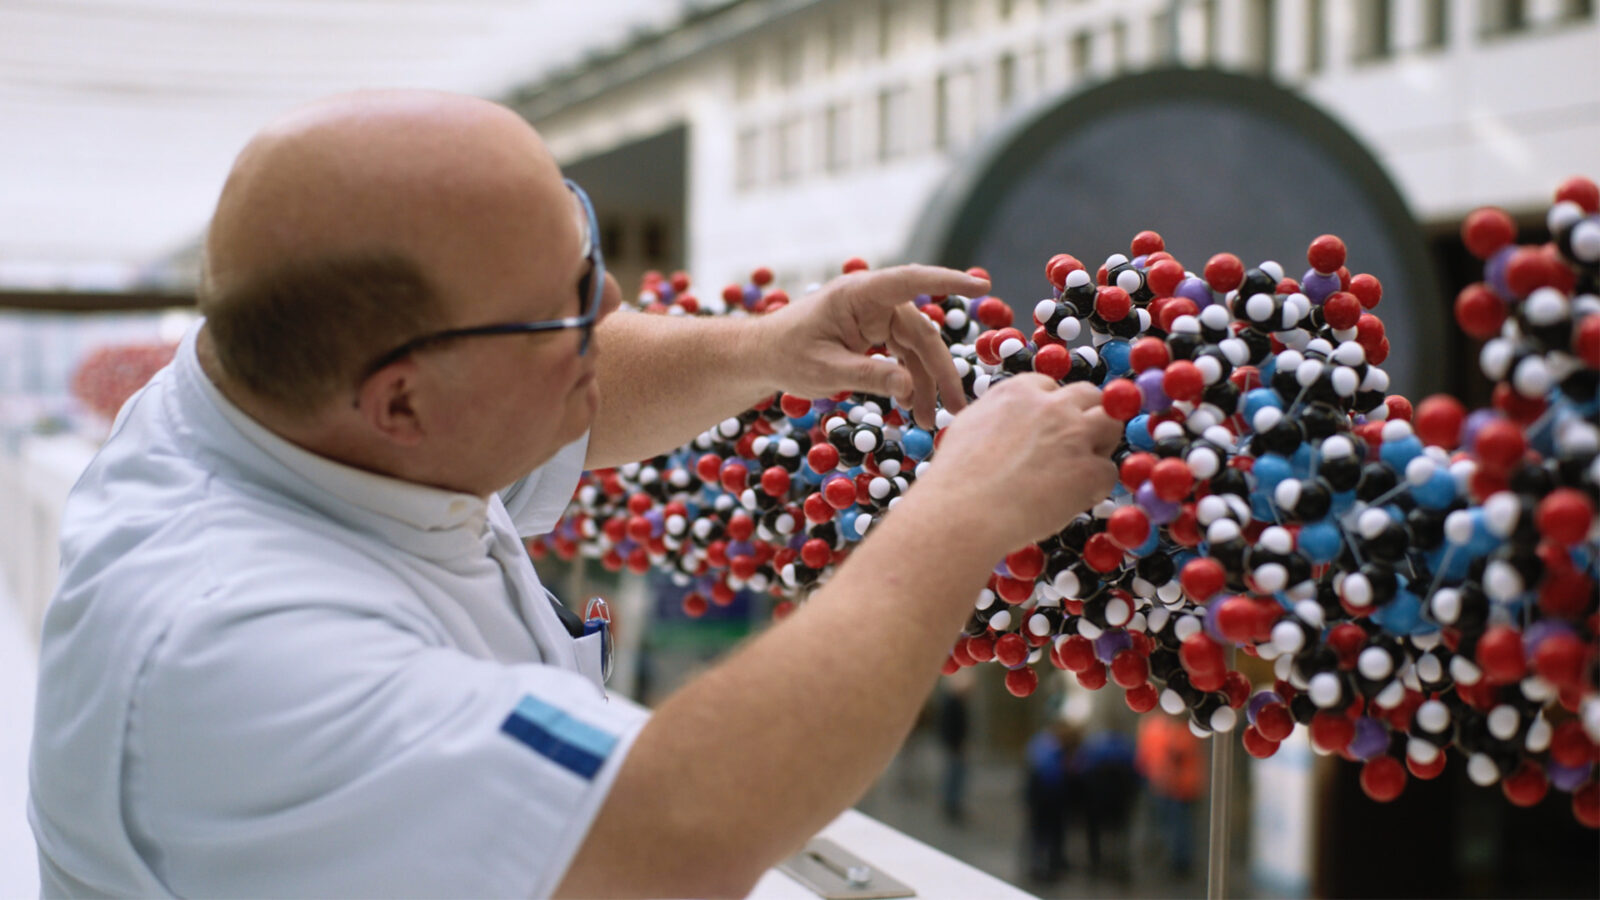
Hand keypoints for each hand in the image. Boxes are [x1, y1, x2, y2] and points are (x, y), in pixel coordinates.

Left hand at [750, 265, 989, 427]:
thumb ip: (868, 376)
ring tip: (930, 419)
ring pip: (916, 349)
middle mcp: (873, 300)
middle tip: (959, 407)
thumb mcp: (825, 371)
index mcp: (859, 295)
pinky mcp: (875, 332)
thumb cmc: (787, 354)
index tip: (982, 284)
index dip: (948, 281)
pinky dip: (909, 380)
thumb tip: (909, 387)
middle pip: (920, 333)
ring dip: (925, 383)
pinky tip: (911, 405)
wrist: (763, 355)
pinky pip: (903, 355)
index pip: (911, 280)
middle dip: (940, 372)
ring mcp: (875, 316)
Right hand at [917, 376, 1122, 551]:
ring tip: (1080, 470)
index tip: (1050, 428)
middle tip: (1077, 445)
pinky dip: (1095, 487)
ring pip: (1112, 424)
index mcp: (1019, 391)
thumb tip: (1013, 422)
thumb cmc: (956, 479)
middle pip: (1092, 396)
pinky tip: (1071, 501)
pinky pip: (1109, 472)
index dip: (1055, 409)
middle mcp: (1052, 406)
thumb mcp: (970, 426)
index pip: (1054, 387)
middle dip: (1088, 417)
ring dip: (1102, 444)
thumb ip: (1001, 415)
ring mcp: (1075, 435)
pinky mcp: (1090, 470)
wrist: (963, 513)